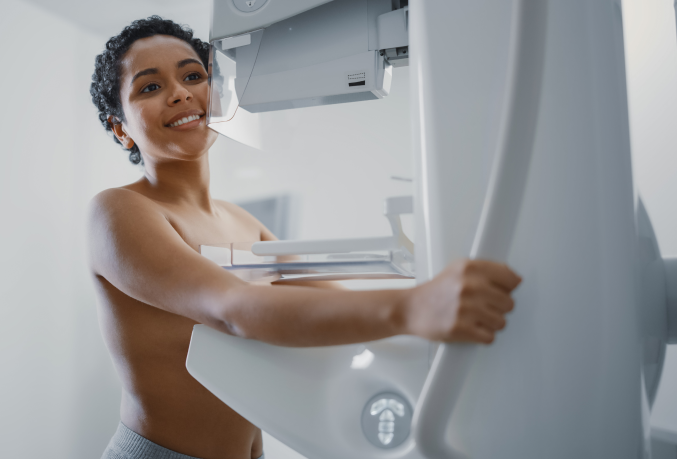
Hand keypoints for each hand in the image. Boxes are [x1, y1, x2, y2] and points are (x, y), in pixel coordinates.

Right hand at [403, 259, 521, 343]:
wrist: (410, 309)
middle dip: (499, 307)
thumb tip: (515, 280)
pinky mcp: (461, 329)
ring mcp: (465, 308)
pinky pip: (489, 337)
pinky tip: (471, 328)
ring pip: (501, 322)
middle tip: (484, 307)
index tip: (500, 291)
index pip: (511, 279)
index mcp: (470, 268)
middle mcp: (469, 286)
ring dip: (491, 323)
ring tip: (475, 318)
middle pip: (509, 303)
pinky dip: (482, 336)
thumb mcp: (458, 270)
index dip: (508, 288)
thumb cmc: (436, 291)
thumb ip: (485, 271)